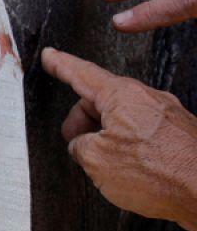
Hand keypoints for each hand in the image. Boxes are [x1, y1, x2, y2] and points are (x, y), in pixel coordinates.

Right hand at [41, 47, 196, 230]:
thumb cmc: (161, 174)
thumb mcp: (96, 161)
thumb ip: (79, 146)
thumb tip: (82, 145)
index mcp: (123, 95)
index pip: (82, 73)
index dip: (61, 65)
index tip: (50, 56)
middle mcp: (149, 98)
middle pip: (102, 100)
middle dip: (83, 120)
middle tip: (76, 145)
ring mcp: (168, 115)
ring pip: (123, 118)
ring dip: (107, 137)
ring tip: (108, 165)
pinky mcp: (180, 134)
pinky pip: (144, 132)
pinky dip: (129, 146)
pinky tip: (132, 169)